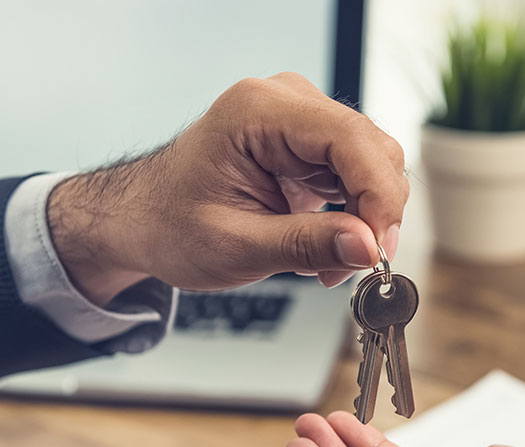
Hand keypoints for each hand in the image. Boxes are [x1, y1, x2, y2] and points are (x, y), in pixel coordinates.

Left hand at [46, 72, 408, 303]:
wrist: (146, 219)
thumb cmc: (172, 225)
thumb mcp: (236, 247)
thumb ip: (306, 244)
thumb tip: (368, 248)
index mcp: (258, 111)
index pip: (349, 138)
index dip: (376, 195)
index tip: (377, 248)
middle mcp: (286, 102)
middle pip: (371, 148)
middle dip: (375, 212)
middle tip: (358, 266)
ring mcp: (301, 118)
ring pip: (373, 162)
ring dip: (367, 218)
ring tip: (331, 264)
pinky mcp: (310, 142)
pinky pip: (358, 173)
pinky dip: (355, 214)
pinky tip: (328, 245)